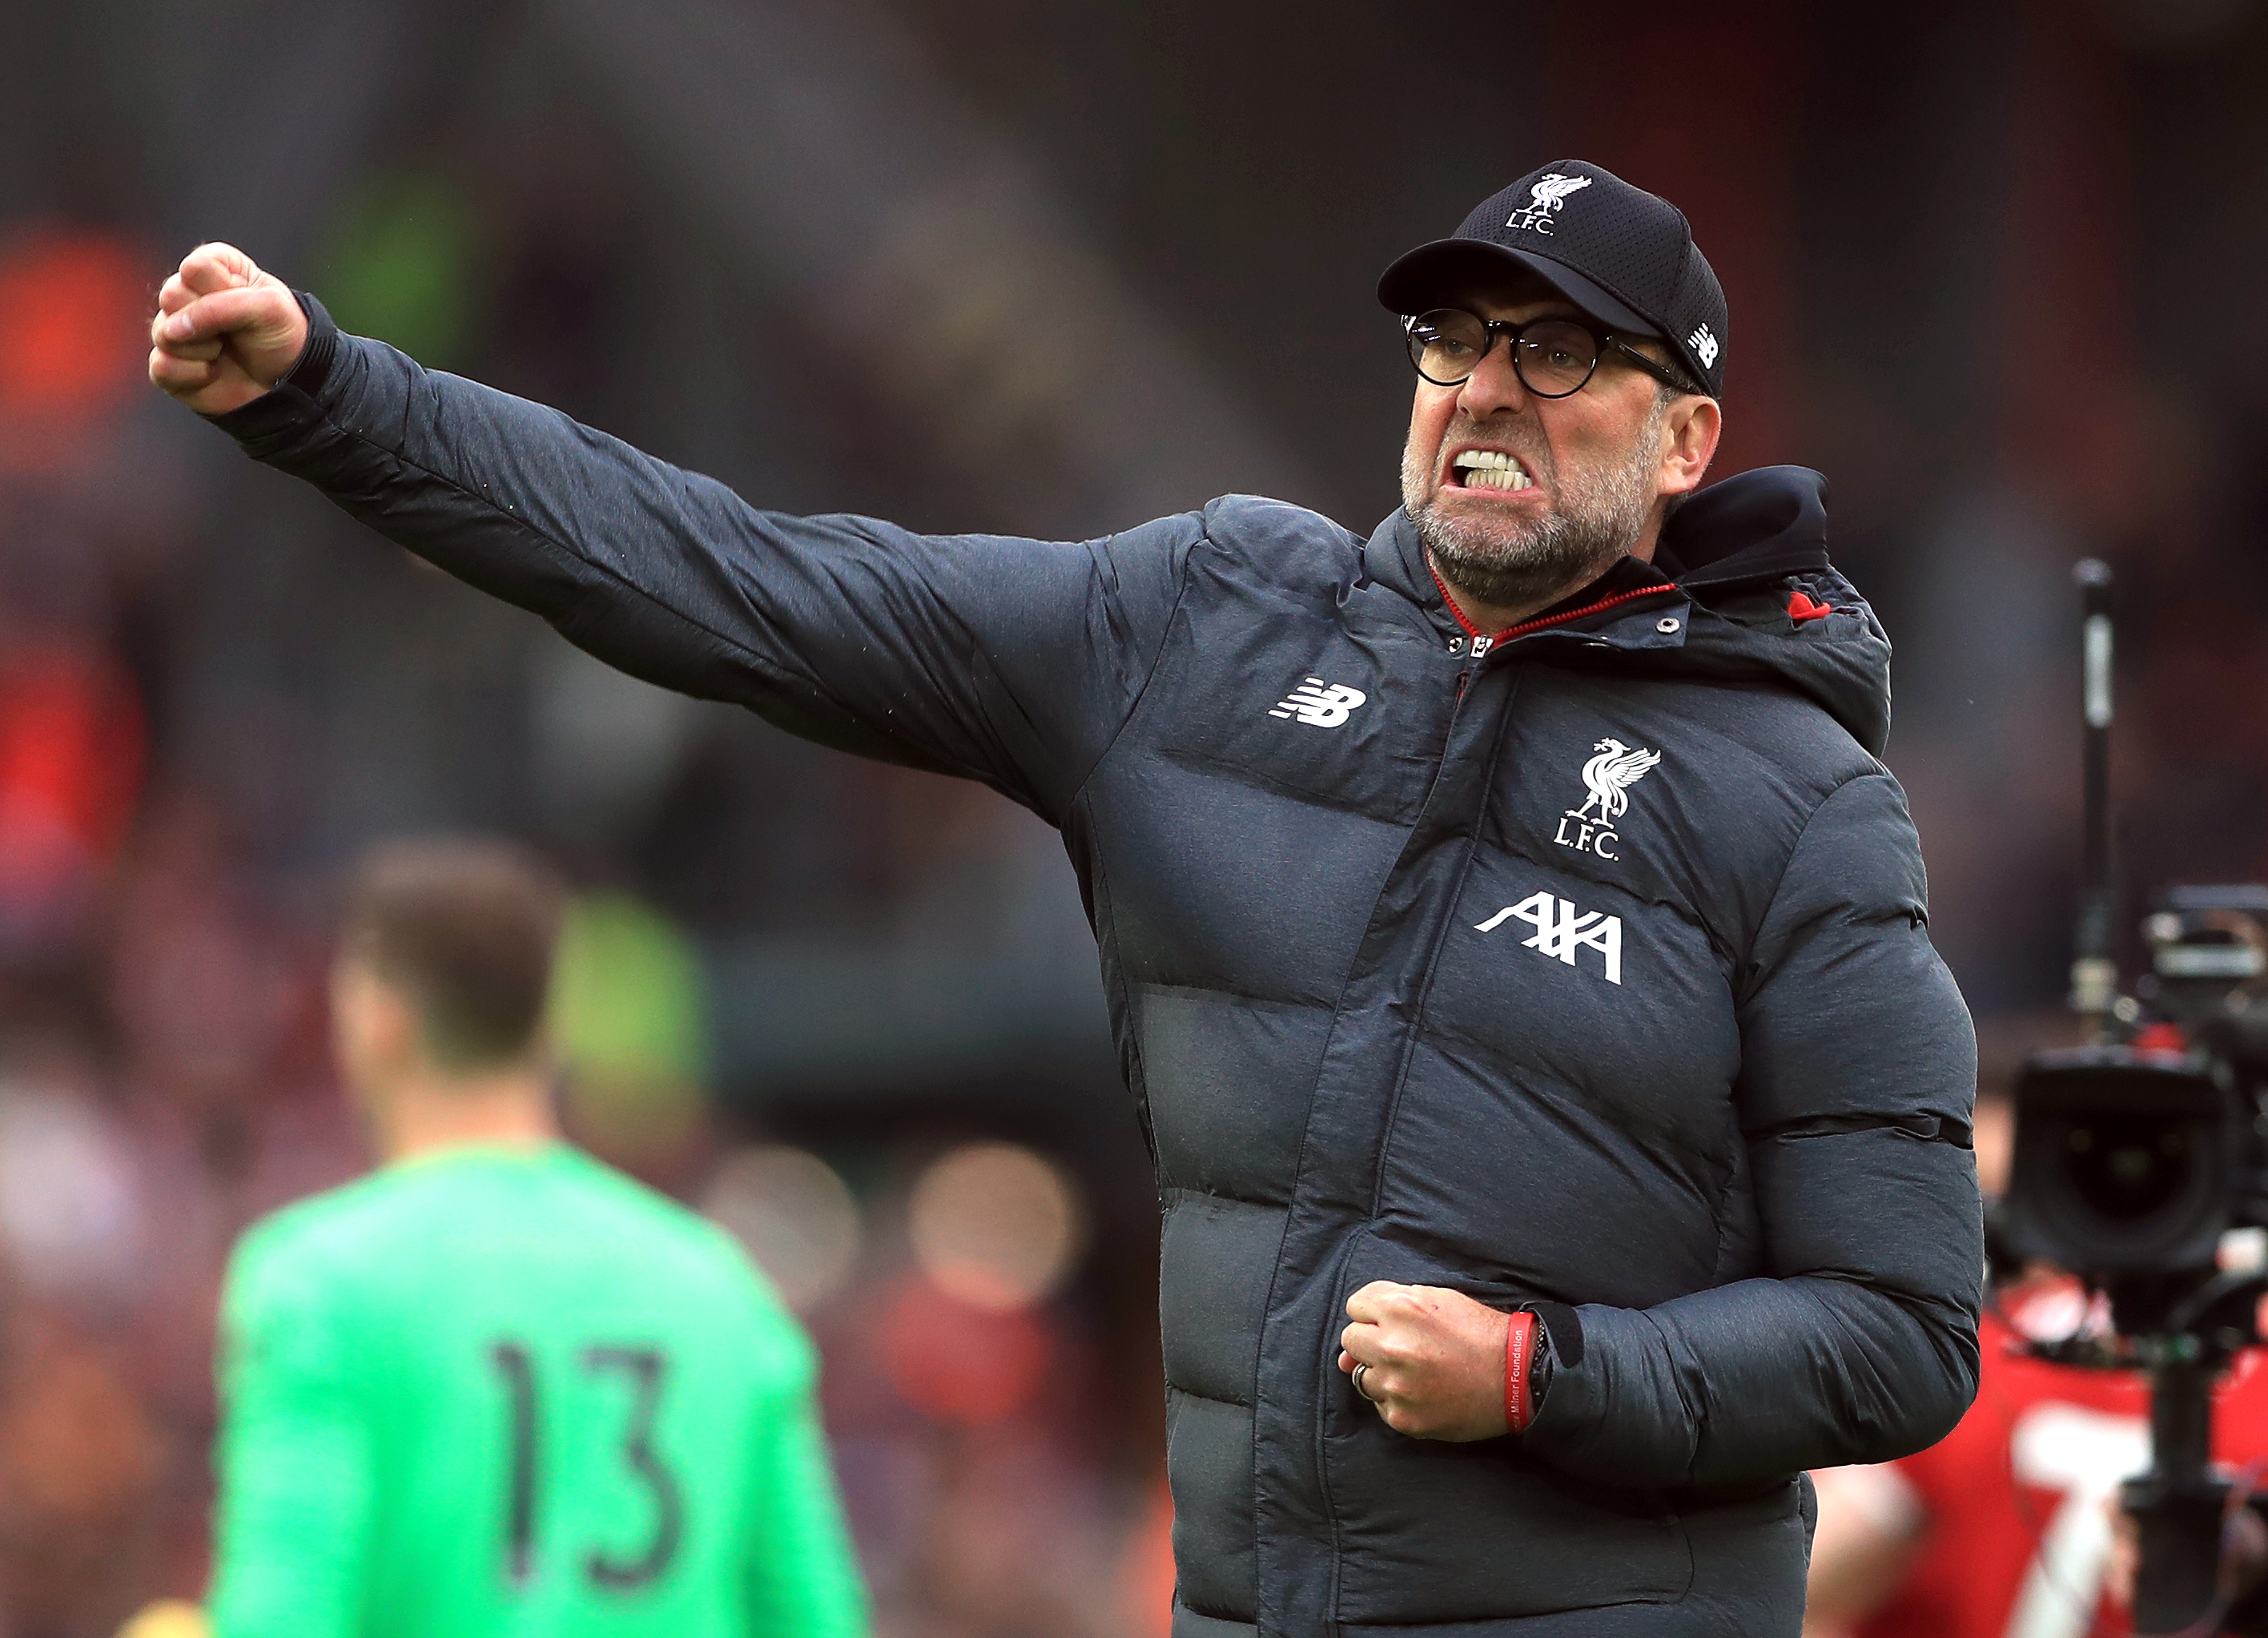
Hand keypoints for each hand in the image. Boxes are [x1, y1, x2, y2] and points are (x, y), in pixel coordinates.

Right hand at [147, 243, 307, 414]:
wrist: (288, 383)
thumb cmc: (280, 336)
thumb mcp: (268, 307)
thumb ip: (221, 306)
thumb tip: (173, 328)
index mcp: (212, 267)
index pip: (195, 268)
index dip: (221, 290)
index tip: (245, 300)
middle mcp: (186, 294)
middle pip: (170, 296)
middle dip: (207, 320)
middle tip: (234, 330)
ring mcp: (172, 329)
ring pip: (162, 333)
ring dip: (203, 349)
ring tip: (224, 351)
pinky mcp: (167, 363)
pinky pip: (161, 367)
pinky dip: (192, 375)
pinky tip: (212, 373)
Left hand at [1337, 1280, 1508, 1440]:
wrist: (1517, 1376)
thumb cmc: (1479, 1333)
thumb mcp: (1438, 1299)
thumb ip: (1389, 1307)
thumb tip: (1348, 1350)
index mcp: (1401, 1308)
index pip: (1355, 1307)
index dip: (1374, 1314)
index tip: (1392, 1323)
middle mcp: (1392, 1345)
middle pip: (1351, 1341)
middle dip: (1372, 1342)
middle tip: (1403, 1349)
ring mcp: (1396, 1385)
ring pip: (1363, 1376)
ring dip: (1383, 1374)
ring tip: (1417, 1373)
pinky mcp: (1403, 1417)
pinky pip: (1380, 1405)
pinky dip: (1397, 1400)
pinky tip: (1424, 1393)